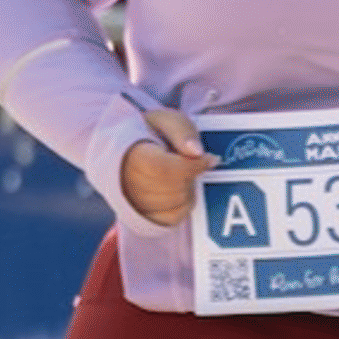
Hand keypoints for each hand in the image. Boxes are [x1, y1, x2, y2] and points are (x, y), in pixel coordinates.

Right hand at [115, 107, 212, 226]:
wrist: (130, 150)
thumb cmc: (151, 133)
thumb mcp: (166, 120)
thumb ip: (182, 131)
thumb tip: (198, 151)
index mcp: (132, 155)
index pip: (164, 169)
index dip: (192, 166)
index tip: (210, 158)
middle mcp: (128, 183)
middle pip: (173, 187)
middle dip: (191, 175)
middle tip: (190, 163)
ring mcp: (134, 203)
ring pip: (176, 203)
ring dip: (189, 188)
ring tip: (180, 174)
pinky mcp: (144, 217)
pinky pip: (174, 217)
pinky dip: (184, 204)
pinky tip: (179, 189)